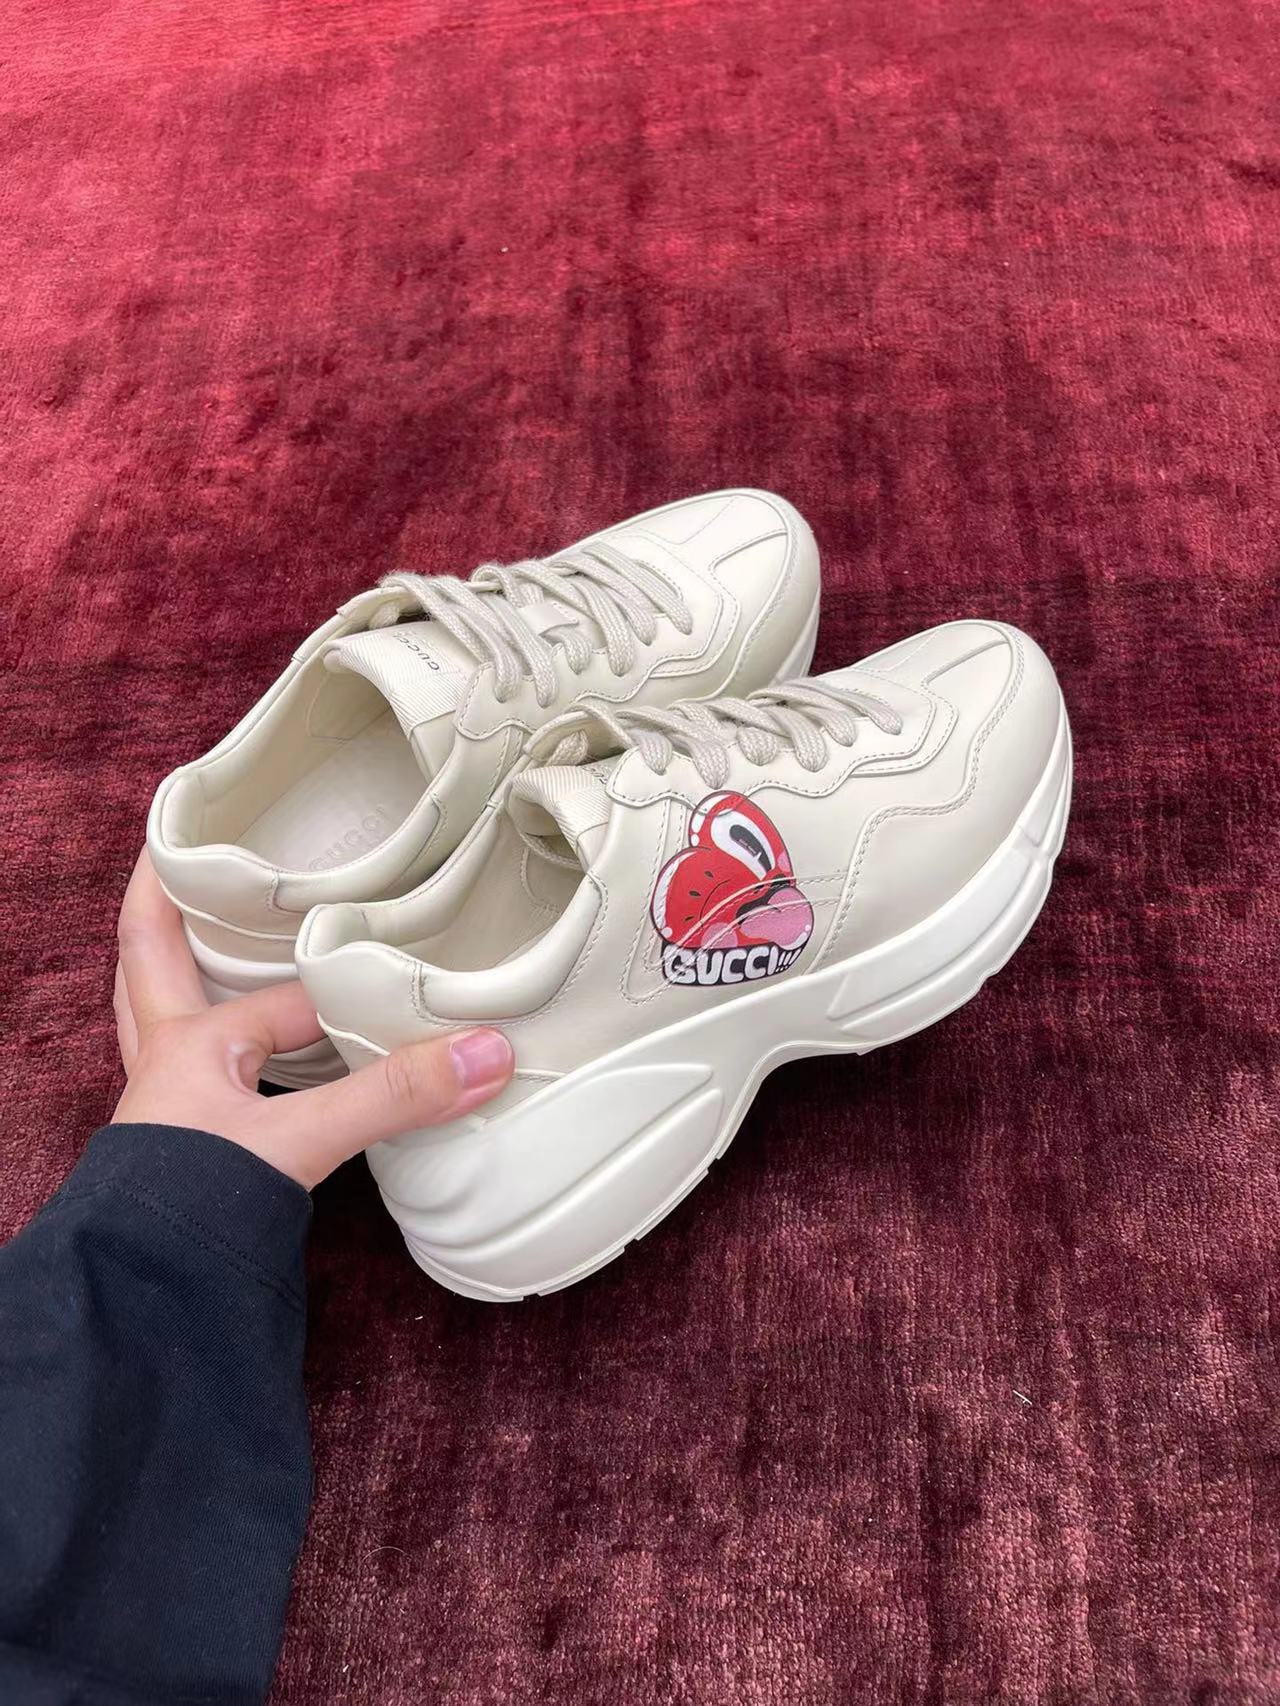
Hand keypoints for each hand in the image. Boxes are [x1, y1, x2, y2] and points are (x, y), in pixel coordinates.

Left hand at [112, 853, 513, 1187]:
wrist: (145, 1300)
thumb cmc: (191, 1208)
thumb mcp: (301, 1139)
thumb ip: (394, 1097)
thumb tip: (486, 1052)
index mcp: (190, 1043)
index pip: (287, 994)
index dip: (346, 980)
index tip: (396, 958)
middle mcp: (170, 1065)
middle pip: (150, 963)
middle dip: (165, 910)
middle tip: (180, 857)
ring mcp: (171, 1108)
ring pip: (161, 1016)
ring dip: (182, 975)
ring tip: (208, 937)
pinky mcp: (187, 1152)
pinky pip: (202, 1077)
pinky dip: (223, 1051)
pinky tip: (254, 1057)